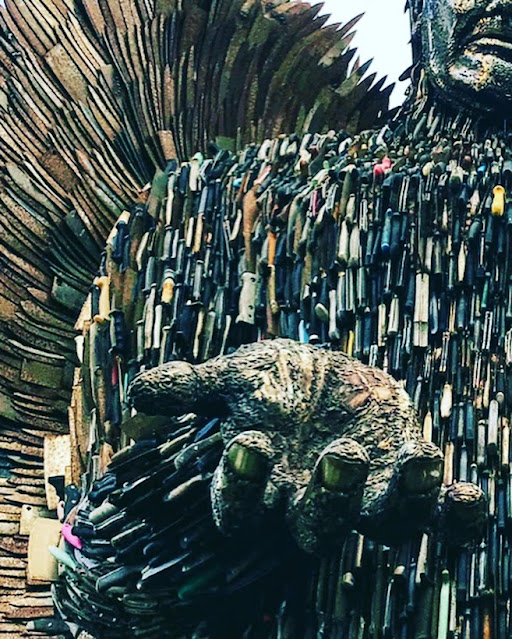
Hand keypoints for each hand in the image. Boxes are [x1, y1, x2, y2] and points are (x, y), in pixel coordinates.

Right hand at [128, 339, 485, 551]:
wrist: (324, 377)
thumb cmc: (273, 380)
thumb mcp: (236, 373)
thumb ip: (193, 385)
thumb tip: (139, 393)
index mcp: (264, 479)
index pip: (242, 503)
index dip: (244, 483)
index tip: (250, 442)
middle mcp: (310, 498)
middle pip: (314, 524)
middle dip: (326, 497)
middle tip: (339, 455)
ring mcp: (363, 492)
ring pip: (378, 521)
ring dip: (399, 498)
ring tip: (416, 460)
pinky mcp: (403, 478)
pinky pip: (433, 513)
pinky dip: (453, 514)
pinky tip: (467, 496)